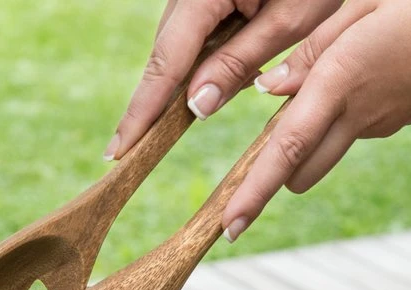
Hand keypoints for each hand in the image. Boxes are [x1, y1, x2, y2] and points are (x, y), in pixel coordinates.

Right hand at [106, 0, 343, 160]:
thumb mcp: (289, 19)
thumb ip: (238, 62)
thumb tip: (195, 107)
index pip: (166, 61)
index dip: (143, 110)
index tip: (121, 150)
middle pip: (165, 52)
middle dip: (160, 99)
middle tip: (140, 148)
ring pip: (178, 43)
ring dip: (188, 77)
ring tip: (189, 109)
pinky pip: (194, 29)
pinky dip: (204, 56)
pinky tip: (221, 71)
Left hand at [222, 0, 410, 240]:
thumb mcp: (364, 7)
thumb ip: (312, 50)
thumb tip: (269, 90)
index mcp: (340, 80)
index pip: (285, 148)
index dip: (253, 191)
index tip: (229, 226)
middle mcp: (358, 112)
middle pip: (299, 168)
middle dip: (271, 176)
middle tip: (248, 174)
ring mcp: (382, 122)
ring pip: (325, 153)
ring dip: (305, 147)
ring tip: (308, 108)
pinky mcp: (401, 119)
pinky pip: (355, 128)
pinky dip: (339, 117)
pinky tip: (358, 81)